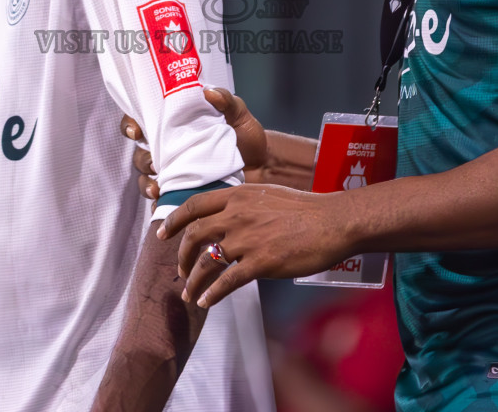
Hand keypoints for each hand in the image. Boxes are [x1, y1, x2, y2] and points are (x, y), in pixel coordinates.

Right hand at [120, 87, 269, 199]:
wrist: (263, 165)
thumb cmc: (246, 135)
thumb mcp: (238, 113)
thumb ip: (225, 100)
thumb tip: (208, 93)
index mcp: (176, 124)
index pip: (143, 120)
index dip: (130, 124)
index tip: (136, 131)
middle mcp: (169, 147)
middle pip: (140, 152)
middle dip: (141, 159)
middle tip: (154, 163)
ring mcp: (174, 170)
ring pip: (146, 177)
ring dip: (147, 184)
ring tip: (158, 189)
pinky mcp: (182, 191)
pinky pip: (162, 200)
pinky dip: (159, 205)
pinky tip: (165, 206)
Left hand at [156, 184, 354, 308]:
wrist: (333, 222)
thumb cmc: (307, 209)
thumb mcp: (268, 195)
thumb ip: (245, 203)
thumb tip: (228, 213)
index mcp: (238, 196)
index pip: (194, 205)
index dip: (174, 221)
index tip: (163, 234)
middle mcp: (237, 215)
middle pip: (194, 235)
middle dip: (182, 256)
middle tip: (180, 270)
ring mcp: (247, 239)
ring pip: (206, 262)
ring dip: (192, 281)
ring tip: (189, 294)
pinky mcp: (261, 262)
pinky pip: (226, 282)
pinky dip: (211, 294)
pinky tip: (206, 302)